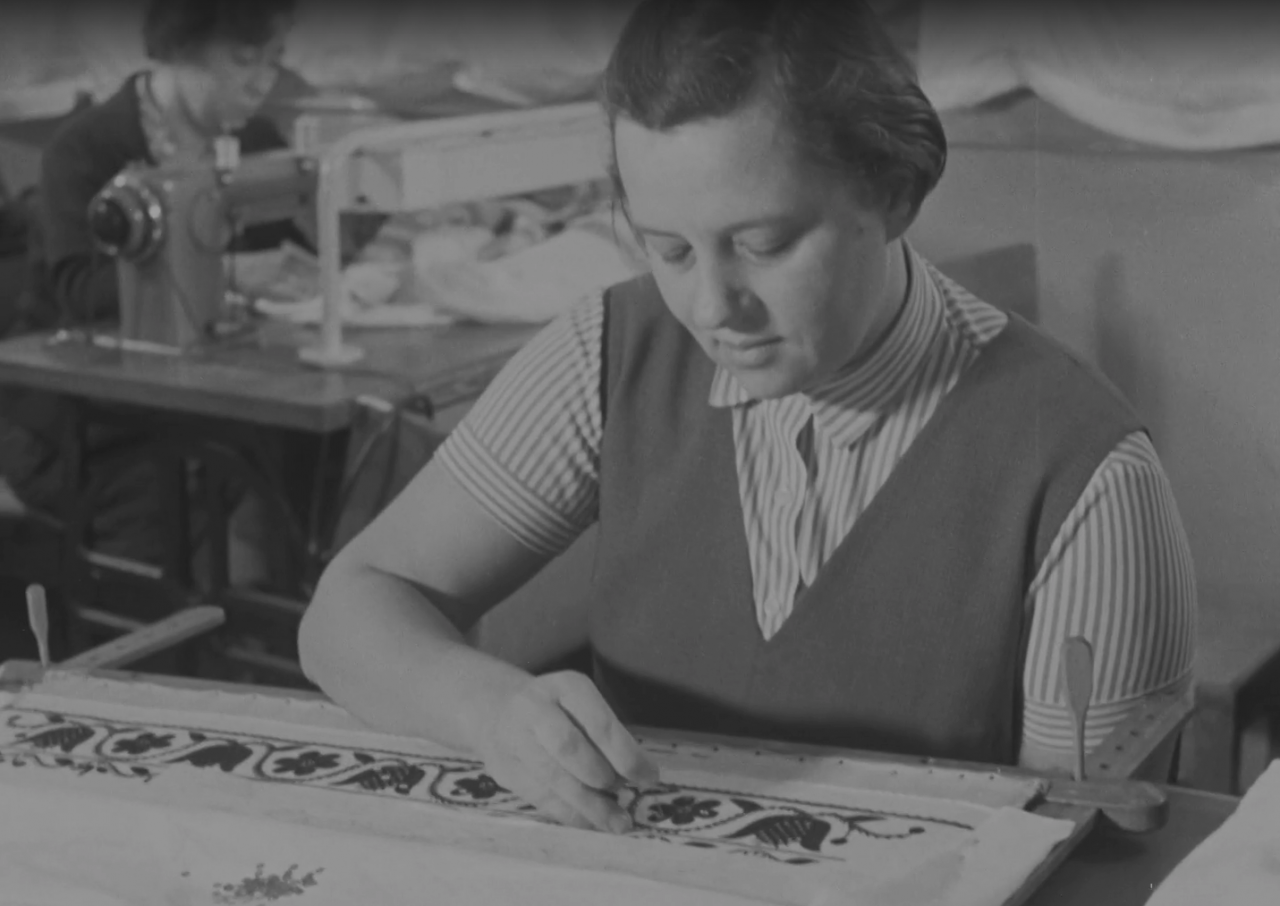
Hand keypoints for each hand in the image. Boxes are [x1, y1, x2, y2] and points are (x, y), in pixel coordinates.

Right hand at [466, 670, 659, 833]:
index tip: (650, 778)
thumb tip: (637, 776)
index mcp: (565, 687)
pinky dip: (570, 814)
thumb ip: (607, 736)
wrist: (497, 710)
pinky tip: (591, 822)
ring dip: (589, 805)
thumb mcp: (583, 705)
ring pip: (553, 777)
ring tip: (617, 822)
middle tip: (625, 793)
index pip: (598, 723)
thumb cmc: (558, 709)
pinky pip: (541, 797)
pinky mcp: (505, 770)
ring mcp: (514, 739)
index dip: (626, 754)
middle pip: (569, 747)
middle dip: (601, 776)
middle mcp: (535, 708)